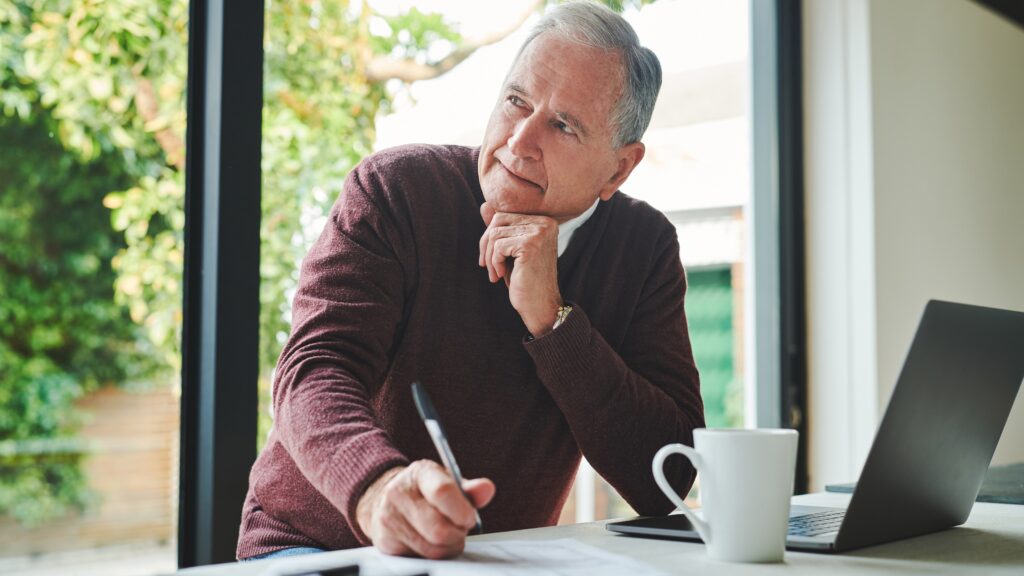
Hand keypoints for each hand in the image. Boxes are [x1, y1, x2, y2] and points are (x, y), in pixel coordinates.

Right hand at [356, 461, 495, 558]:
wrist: (387, 499)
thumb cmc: (425, 491)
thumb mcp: (448, 482)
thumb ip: (470, 490)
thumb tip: (487, 489)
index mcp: (420, 473)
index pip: (442, 492)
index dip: (462, 511)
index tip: (470, 518)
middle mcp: (399, 492)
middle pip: (438, 529)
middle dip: (457, 534)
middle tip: (460, 529)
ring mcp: (389, 518)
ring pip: (431, 548)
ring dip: (448, 547)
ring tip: (448, 536)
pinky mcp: (385, 541)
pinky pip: (420, 558)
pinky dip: (432, 555)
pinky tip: (430, 541)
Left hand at [479, 202, 562, 336]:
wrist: (540, 305)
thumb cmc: (525, 279)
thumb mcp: (510, 251)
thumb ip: (501, 229)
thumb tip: (484, 204)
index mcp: (544, 221)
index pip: (504, 215)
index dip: (490, 236)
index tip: (488, 258)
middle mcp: (545, 223)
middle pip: (498, 220)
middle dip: (486, 244)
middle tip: (487, 266)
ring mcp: (539, 233)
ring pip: (495, 233)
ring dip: (490, 256)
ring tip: (496, 274)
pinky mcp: (531, 245)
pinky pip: (498, 245)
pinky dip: (494, 262)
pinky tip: (501, 275)